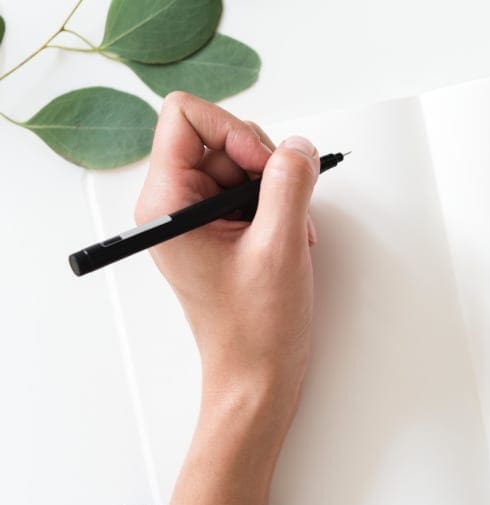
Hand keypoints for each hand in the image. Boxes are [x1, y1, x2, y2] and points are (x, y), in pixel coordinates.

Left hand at [134, 92, 321, 504]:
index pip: (186, 116)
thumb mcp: (279, 246)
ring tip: (289, 234)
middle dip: (264, 164)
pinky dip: (278, 207)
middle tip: (284, 205)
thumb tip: (298, 146)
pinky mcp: (219, 231)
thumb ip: (289, 184)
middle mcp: (174, 205)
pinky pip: (252, 192)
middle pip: (221, 137)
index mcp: (166, 204)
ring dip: (277, 190)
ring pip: (243, 163)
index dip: (234, 130)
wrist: (257, 378)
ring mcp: (197, 218)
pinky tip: (289, 241)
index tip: (263, 166)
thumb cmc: (255, 328)